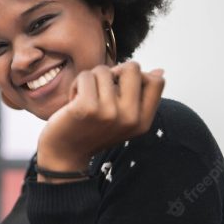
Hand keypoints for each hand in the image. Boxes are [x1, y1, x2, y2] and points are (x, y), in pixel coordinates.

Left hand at [37, 62, 164, 180]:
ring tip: (83, 98)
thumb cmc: (91, 131)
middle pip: (133, 68)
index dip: (136, 77)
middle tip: (100, 87)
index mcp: (142, 122)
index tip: (118, 88)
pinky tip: (72, 100)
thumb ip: (140, 97)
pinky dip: (77, 84)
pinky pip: (86, 76)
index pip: (156, 82)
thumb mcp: (122, 119)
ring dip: (90, 80)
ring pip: (104, 70)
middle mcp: (130, 118)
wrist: (64, 155)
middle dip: (113, 71)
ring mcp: (109, 113)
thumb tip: (160, 70)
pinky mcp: (87, 108)